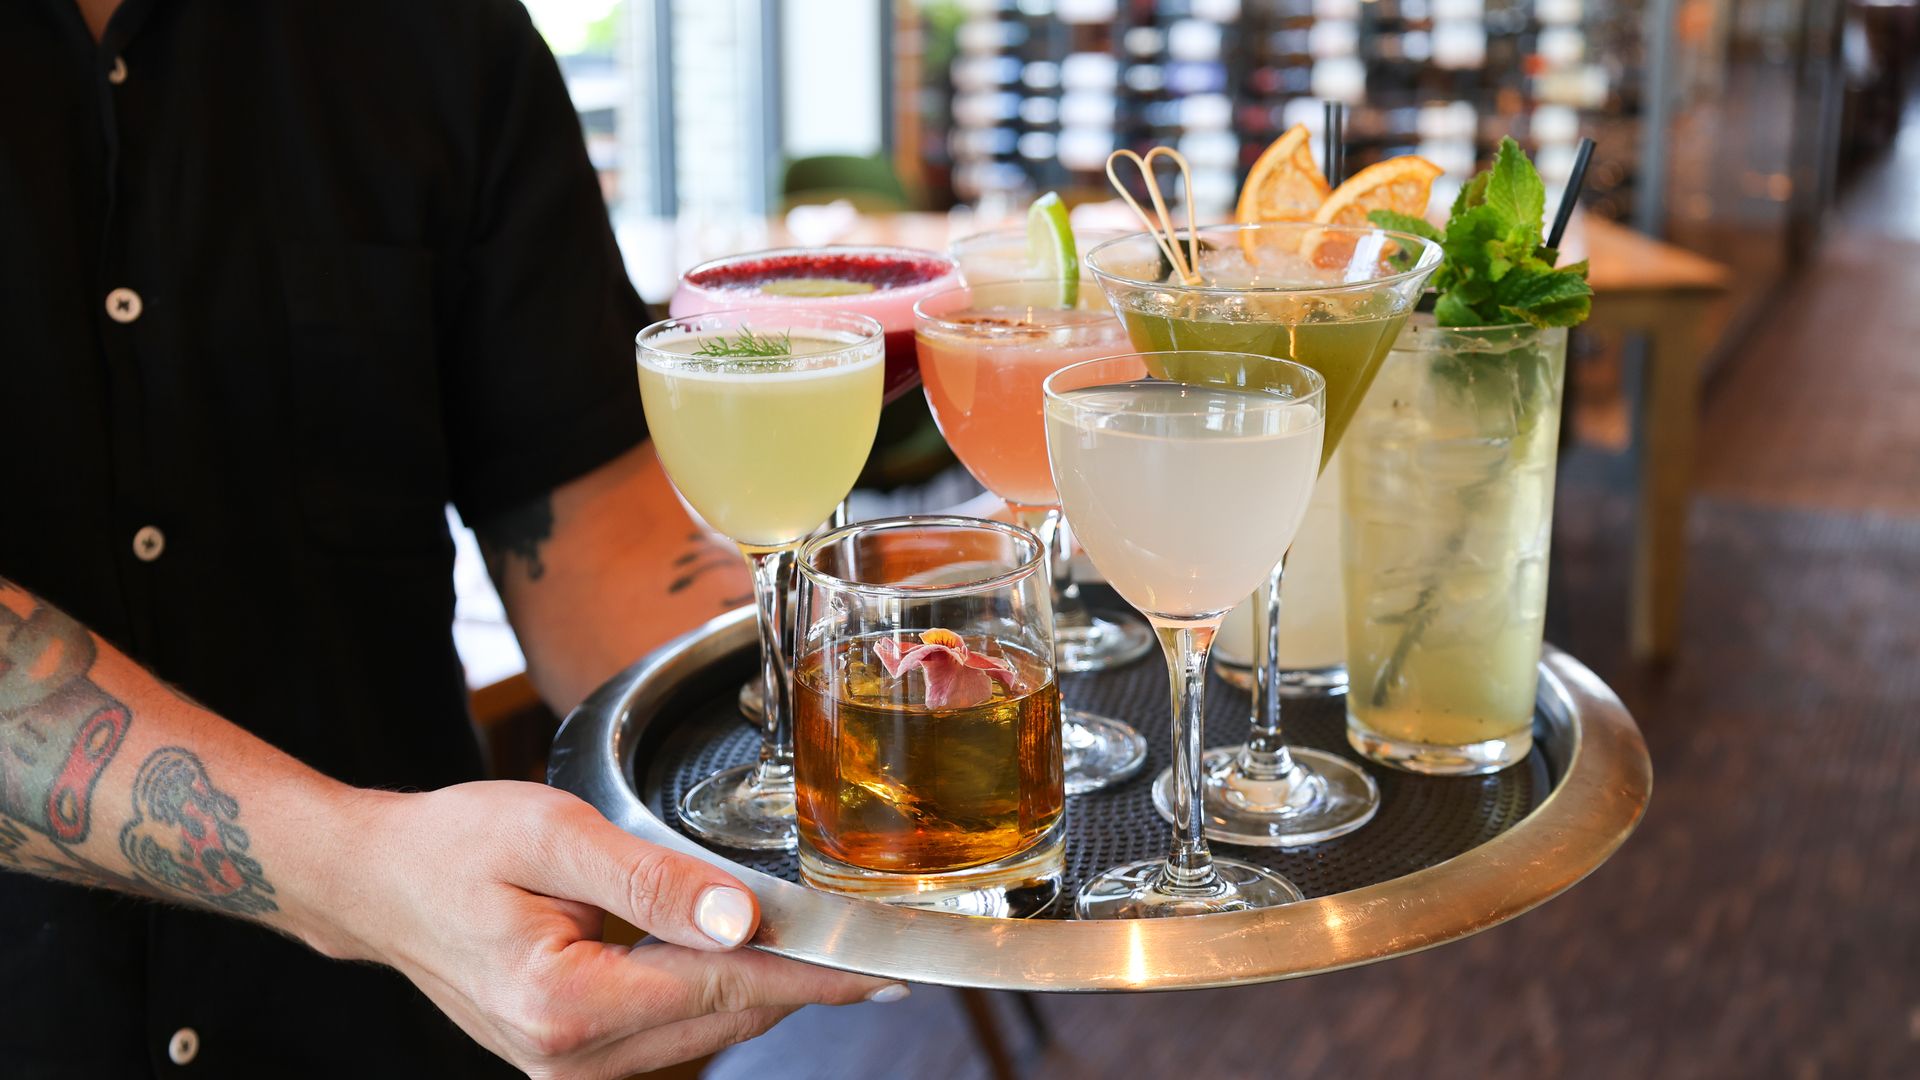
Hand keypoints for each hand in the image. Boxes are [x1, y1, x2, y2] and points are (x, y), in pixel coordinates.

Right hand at [306, 781, 899, 1077]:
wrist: (376, 883)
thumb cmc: (454, 844)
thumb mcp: (553, 834)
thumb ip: (652, 880)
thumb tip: (742, 918)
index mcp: (565, 1003)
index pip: (725, 988)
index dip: (814, 975)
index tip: (885, 969)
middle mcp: (568, 1056)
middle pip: (725, 1018)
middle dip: (803, 982)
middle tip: (876, 951)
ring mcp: (567, 1068)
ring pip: (703, 1030)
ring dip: (762, 988)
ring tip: (825, 949)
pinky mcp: (569, 1058)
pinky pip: (670, 1030)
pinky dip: (714, 994)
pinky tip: (743, 956)